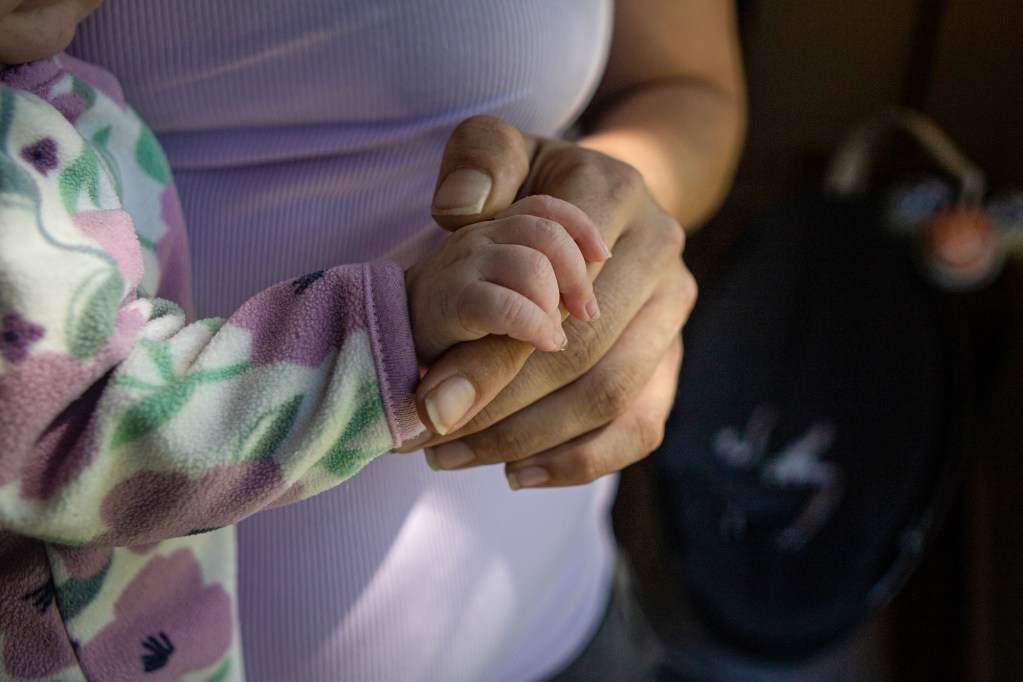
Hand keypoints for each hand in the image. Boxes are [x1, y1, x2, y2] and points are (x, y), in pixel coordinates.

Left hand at [398, 116, 695, 489]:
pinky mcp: (675, 359)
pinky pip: (640, 427)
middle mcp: (661, 251)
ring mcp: (674, 311)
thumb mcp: (502, 151)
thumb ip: (478, 162)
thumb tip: (459, 211)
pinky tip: (516, 472)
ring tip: (454, 456)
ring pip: (609, 397)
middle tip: (429, 437)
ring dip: (528, 440)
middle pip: (581, 353)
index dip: (488, 351)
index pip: (551, 288)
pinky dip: (579, 461)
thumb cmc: (537, 184)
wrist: (607, 206)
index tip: (427, 397)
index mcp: (617, 193)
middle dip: (500, 407)